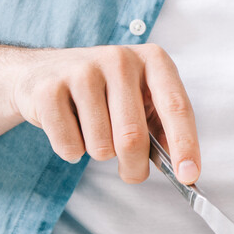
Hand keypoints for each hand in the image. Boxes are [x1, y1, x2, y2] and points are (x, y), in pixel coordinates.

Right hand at [9, 43, 198, 183]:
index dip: (185, 144)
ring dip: (99, 154)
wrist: (44, 71)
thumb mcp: (141, 97)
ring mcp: (82, 71)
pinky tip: (70, 126)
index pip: (176, 106)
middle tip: (131, 172)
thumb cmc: (104, 91)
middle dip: (134, 166)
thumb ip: (163, 126)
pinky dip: (72, 151)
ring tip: (93, 130)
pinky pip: (69, 146)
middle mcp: (120, 59)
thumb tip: (184, 168)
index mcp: (153, 60)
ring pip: (100, 146)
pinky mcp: (49, 90)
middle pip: (133, 136)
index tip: (189, 175)